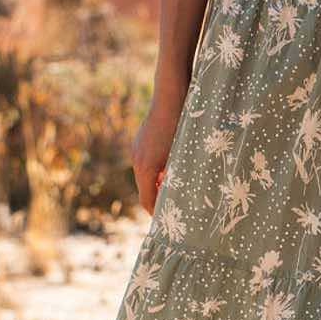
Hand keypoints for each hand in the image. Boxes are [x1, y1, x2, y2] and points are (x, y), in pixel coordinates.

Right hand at [131, 91, 186, 214]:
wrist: (171, 96)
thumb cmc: (182, 126)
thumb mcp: (183, 156)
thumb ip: (179, 177)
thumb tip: (182, 196)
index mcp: (146, 168)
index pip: (147, 200)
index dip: (156, 213)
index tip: (166, 223)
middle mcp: (137, 160)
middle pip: (144, 189)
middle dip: (157, 200)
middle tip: (171, 211)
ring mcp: (137, 149)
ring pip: (145, 176)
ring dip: (157, 185)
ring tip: (174, 191)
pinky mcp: (141, 141)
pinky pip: (146, 163)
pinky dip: (156, 172)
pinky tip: (171, 169)